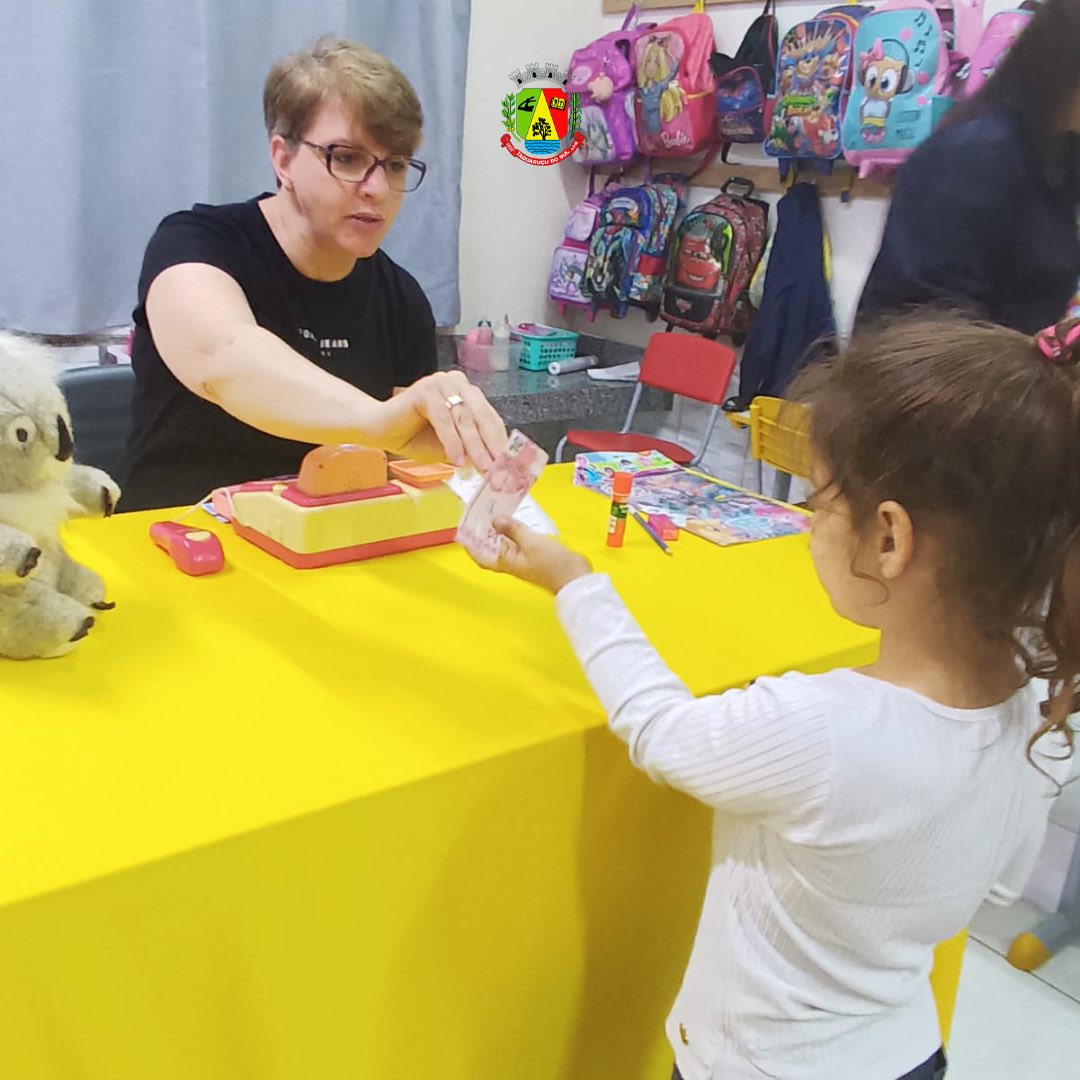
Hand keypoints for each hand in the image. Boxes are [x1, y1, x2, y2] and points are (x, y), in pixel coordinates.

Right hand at [383, 370, 506, 470]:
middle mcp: (457, 383)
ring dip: (474, 446)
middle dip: (491, 445)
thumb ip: (471, 450)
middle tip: (499, 468)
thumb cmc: (414, 437)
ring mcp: (441, 383)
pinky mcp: (425, 390)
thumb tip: (496, 465)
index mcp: (467, 393)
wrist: (380, 431)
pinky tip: (456, 460)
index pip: (490, 417)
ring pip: (464, 418)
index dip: (500, 441)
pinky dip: (452, 442)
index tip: (509, 463)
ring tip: (481, 467)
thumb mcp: (452, 447)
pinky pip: (444, 419)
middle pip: (481, 416)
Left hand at [472, 516, 591, 594]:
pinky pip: (520, 542)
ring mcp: (525, 559)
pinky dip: (515, 532)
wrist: (575, 577)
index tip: (464, 532)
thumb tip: (494, 520)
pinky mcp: (536, 555)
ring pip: (507, 544)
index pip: (481, 556)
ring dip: (501, 531)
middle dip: (485, 534)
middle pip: (493, 548)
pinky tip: (517, 521)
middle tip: (481, 515)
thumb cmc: (551, 562)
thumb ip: (512, 529)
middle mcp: (512, 561)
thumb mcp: (530, 542)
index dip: (471, 547)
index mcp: (506, 562)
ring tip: (496, 513)